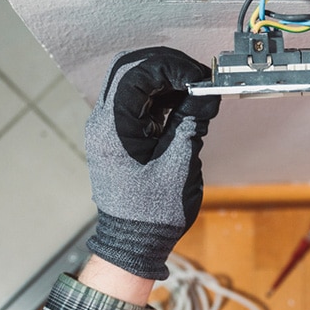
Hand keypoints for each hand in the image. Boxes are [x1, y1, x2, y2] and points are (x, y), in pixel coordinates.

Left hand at [85, 47, 219, 278]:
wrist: (132, 243)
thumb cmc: (153, 213)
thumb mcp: (179, 164)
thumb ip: (191, 122)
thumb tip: (206, 93)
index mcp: (113, 127)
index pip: (137, 71)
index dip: (172, 66)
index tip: (200, 78)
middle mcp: (103, 121)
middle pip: (130, 69)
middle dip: (167, 67)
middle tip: (198, 80)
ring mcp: (107, 128)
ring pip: (133, 83)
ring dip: (165, 82)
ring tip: (196, 96)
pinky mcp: (117, 137)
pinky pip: (136, 104)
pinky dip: (160, 99)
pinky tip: (183, 109)